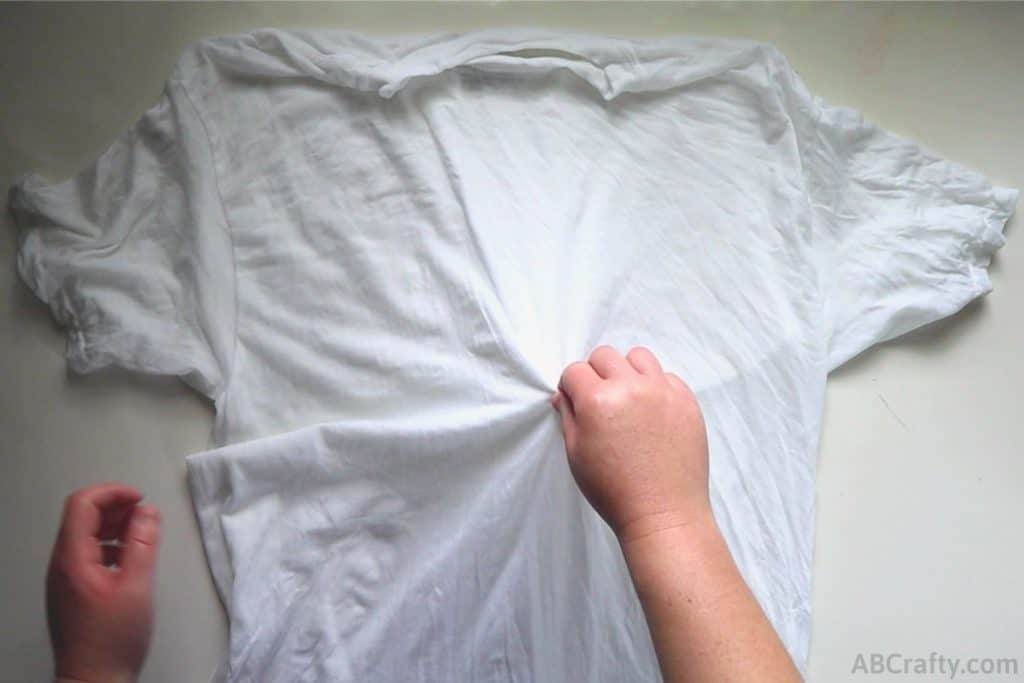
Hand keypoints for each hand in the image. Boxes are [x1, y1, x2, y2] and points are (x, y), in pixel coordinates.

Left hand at [47, 482, 160, 682]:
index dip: (113, 493)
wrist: (93, 681)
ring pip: (85, 534)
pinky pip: (87, 554)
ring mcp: (64, 578)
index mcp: (72, 559)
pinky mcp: (72, 590)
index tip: (140, 499)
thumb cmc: (113, 639)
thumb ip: (143, 544)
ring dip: (113, 526)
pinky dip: (109, 545)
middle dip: (115, 507)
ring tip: (142, 535)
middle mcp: (61, 564)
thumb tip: (147, 511)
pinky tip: (130, 560)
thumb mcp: (137, 587)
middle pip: (82, 516)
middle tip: (145, 515)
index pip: (83, 504)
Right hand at [553, 346, 710, 543]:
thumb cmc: (614, 490)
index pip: (575, 371)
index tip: (576, 402)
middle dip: (596, 374)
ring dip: (627, 371)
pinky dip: (656, 386)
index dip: (571, 387)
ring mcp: (663, 391)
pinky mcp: (687, 401)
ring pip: (639, 357)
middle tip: (600, 400)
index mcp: (598, 400)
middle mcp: (631, 387)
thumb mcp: (576, 454)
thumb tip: (564, 394)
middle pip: (605, 355)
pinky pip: (667, 376)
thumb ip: (568, 416)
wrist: (662, 513)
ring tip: (628, 398)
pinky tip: (652, 412)